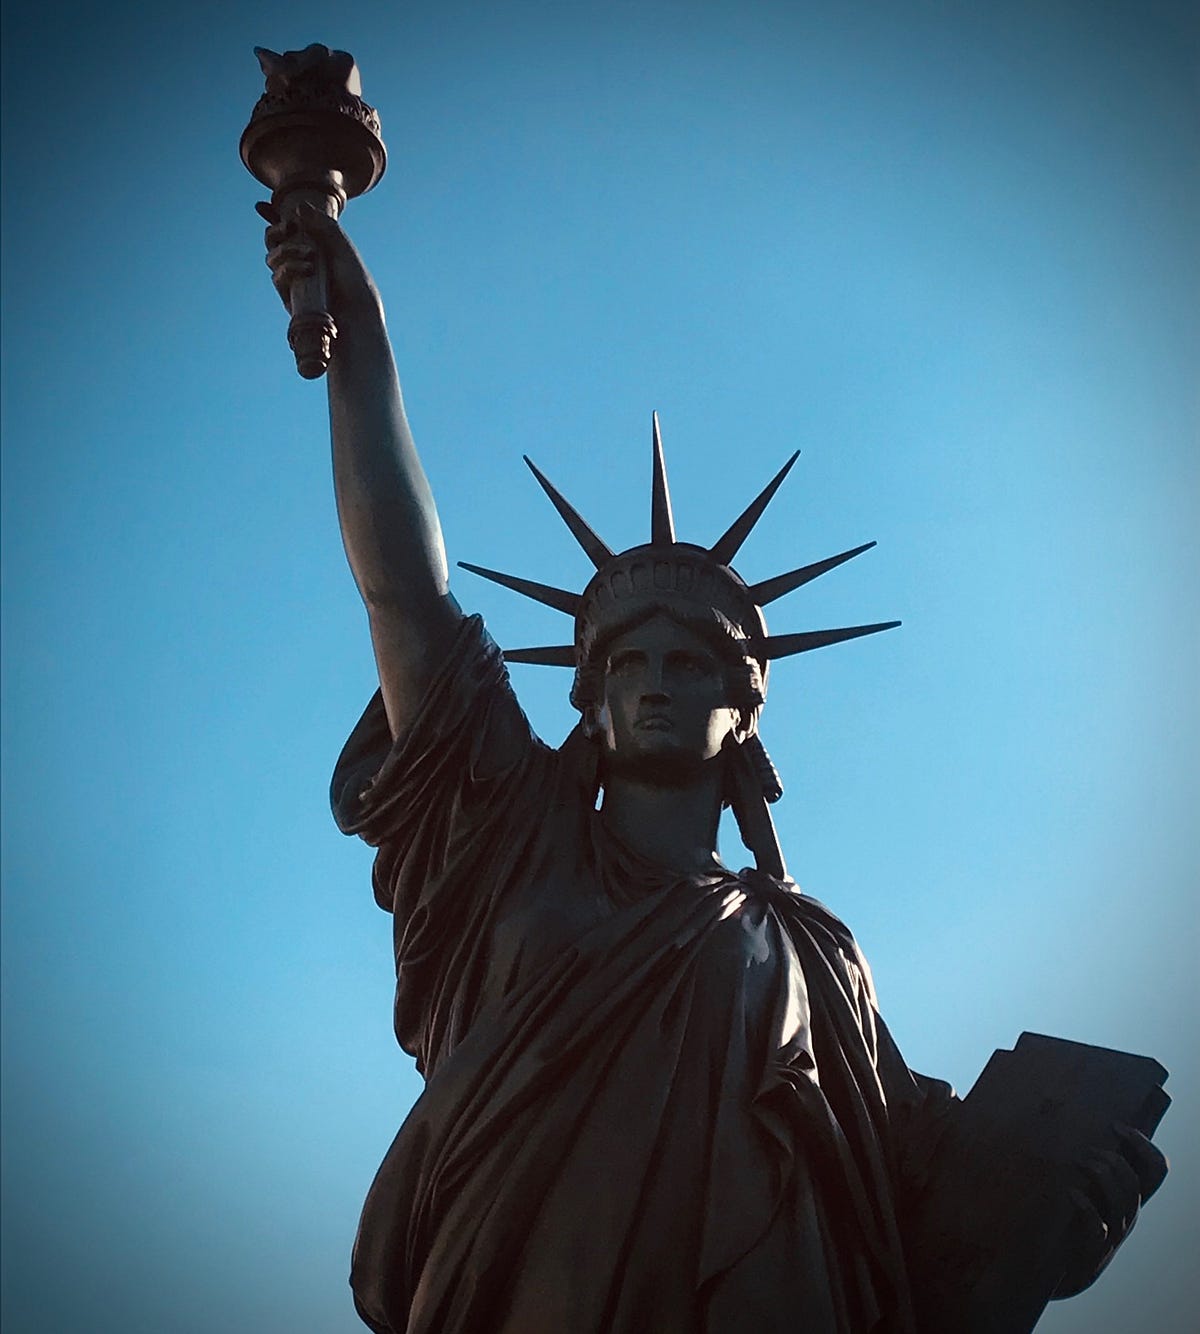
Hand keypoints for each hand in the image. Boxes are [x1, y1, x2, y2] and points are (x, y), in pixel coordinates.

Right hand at [257, 201, 381, 319]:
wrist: (356, 313)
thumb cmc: (354, 281)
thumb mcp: (342, 246)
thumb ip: (323, 224)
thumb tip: (300, 207)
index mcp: (314, 248)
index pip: (289, 230)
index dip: (272, 218)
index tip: (262, 206)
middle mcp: (301, 263)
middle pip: (274, 243)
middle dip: (275, 231)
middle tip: (289, 227)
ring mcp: (294, 281)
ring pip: (272, 258)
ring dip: (287, 250)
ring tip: (310, 255)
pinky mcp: (290, 297)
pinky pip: (277, 277)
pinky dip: (288, 268)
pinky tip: (307, 269)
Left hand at [1052, 1123, 1167, 1298]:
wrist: (1061, 1267)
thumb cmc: (1072, 1220)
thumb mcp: (1088, 1191)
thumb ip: (1091, 1164)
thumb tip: (1078, 1122)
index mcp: (1130, 1197)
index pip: (1157, 1169)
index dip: (1144, 1145)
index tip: (1118, 1126)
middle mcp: (1128, 1215)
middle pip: (1136, 1182)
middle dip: (1114, 1159)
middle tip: (1088, 1150)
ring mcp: (1114, 1232)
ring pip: (1124, 1200)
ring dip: (1102, 1175)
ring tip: (1079, 1162)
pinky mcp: (1094, 1246)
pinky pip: (1099, 1226)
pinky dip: (1086, 1206)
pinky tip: (1071, 1193)